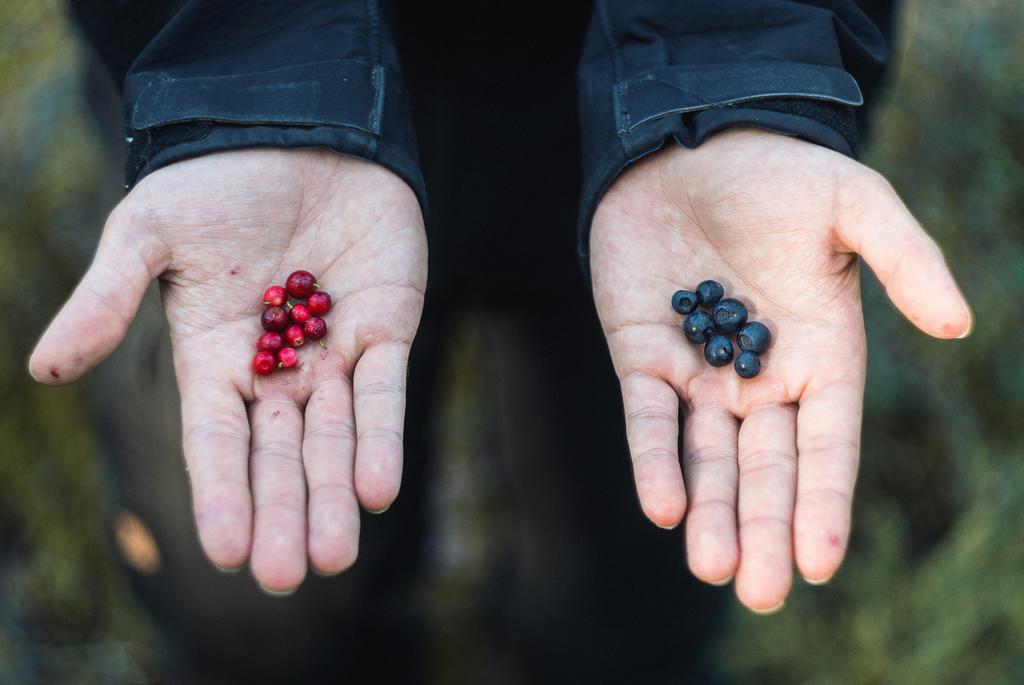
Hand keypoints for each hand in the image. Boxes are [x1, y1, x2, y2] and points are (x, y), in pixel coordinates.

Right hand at [30, 150, 426, 592]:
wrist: (296, 127)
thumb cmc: (216, 180)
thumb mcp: (148, 233)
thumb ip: (106, 299)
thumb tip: (43, 371)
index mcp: (214, 358)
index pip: (216, 440)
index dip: (221, 494)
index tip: (228, 552)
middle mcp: (276, 369)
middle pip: (278, 455)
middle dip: (284, 513)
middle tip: (287, 577)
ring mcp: (333, 352)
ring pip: (335, 438)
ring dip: (335, 495)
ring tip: (335, 556)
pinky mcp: (386, 329)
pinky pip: (385, 393)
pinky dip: (383, 438)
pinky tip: (378, 490)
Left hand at [590, 129, 969, 611]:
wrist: (691, 144)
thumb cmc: (780, 172)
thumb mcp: (855, 204)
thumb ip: (906, 259)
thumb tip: (960, 323)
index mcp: (822, 355)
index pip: (828, 444)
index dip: (823, 502)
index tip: (817, 561)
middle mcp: (762, 378)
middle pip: (767, 468)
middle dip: (765, 528)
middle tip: (761, 593)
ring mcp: (700, 372)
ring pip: (706, 458)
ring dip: (710, 512)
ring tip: (712, 568)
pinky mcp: (643, 356)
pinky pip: (647, 418)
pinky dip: (653, 460)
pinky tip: (662, 506)